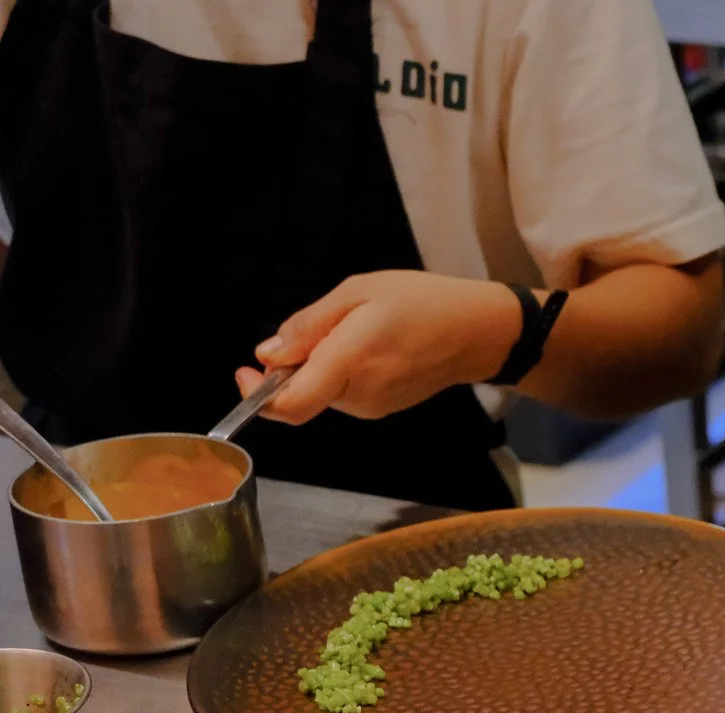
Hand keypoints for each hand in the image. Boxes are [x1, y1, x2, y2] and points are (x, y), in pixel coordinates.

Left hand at [235, 270, 521, 423]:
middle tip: (322, 325)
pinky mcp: (383, 408)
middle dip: (295, 365)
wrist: (477, 332)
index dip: (257, 396)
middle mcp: (359, 395)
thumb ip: (308, 325)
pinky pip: (345, 392)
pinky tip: (370, 346)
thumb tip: (268, 354)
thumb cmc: (422, 302)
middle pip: (302, 393)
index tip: (247, 371)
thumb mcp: (358, 292)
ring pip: (323, 392)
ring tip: (357, 329)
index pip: (291, 404)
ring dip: (321, 365)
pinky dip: (342, 372)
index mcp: (350, 363)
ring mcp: (373, 406)